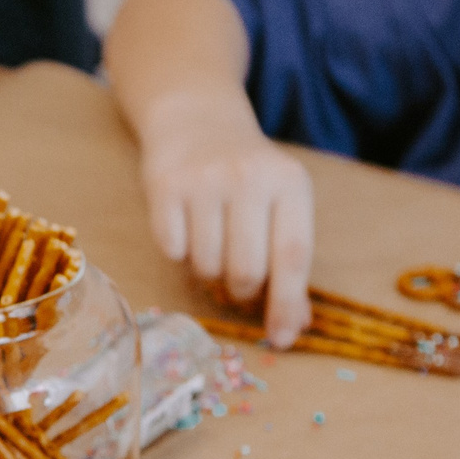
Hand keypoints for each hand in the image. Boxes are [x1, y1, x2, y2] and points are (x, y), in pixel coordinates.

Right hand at [139, 107, 314, 346]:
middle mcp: (249, 177)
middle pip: (246, 270)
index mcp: (290, 183)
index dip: (287, 304)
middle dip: (241, 289)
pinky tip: (186, 228)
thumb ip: (290, 262)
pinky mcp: (164, 185)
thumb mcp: (281, 205)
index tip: (282, 339)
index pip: (293, 256)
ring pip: (207, 266)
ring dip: (209, 271)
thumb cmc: (247, 176)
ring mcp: (204, 179)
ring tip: (212, 243)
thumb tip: (294, 325)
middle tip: (238, 277)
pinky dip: (180, 253)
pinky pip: (173, 251)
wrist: (197, 119)